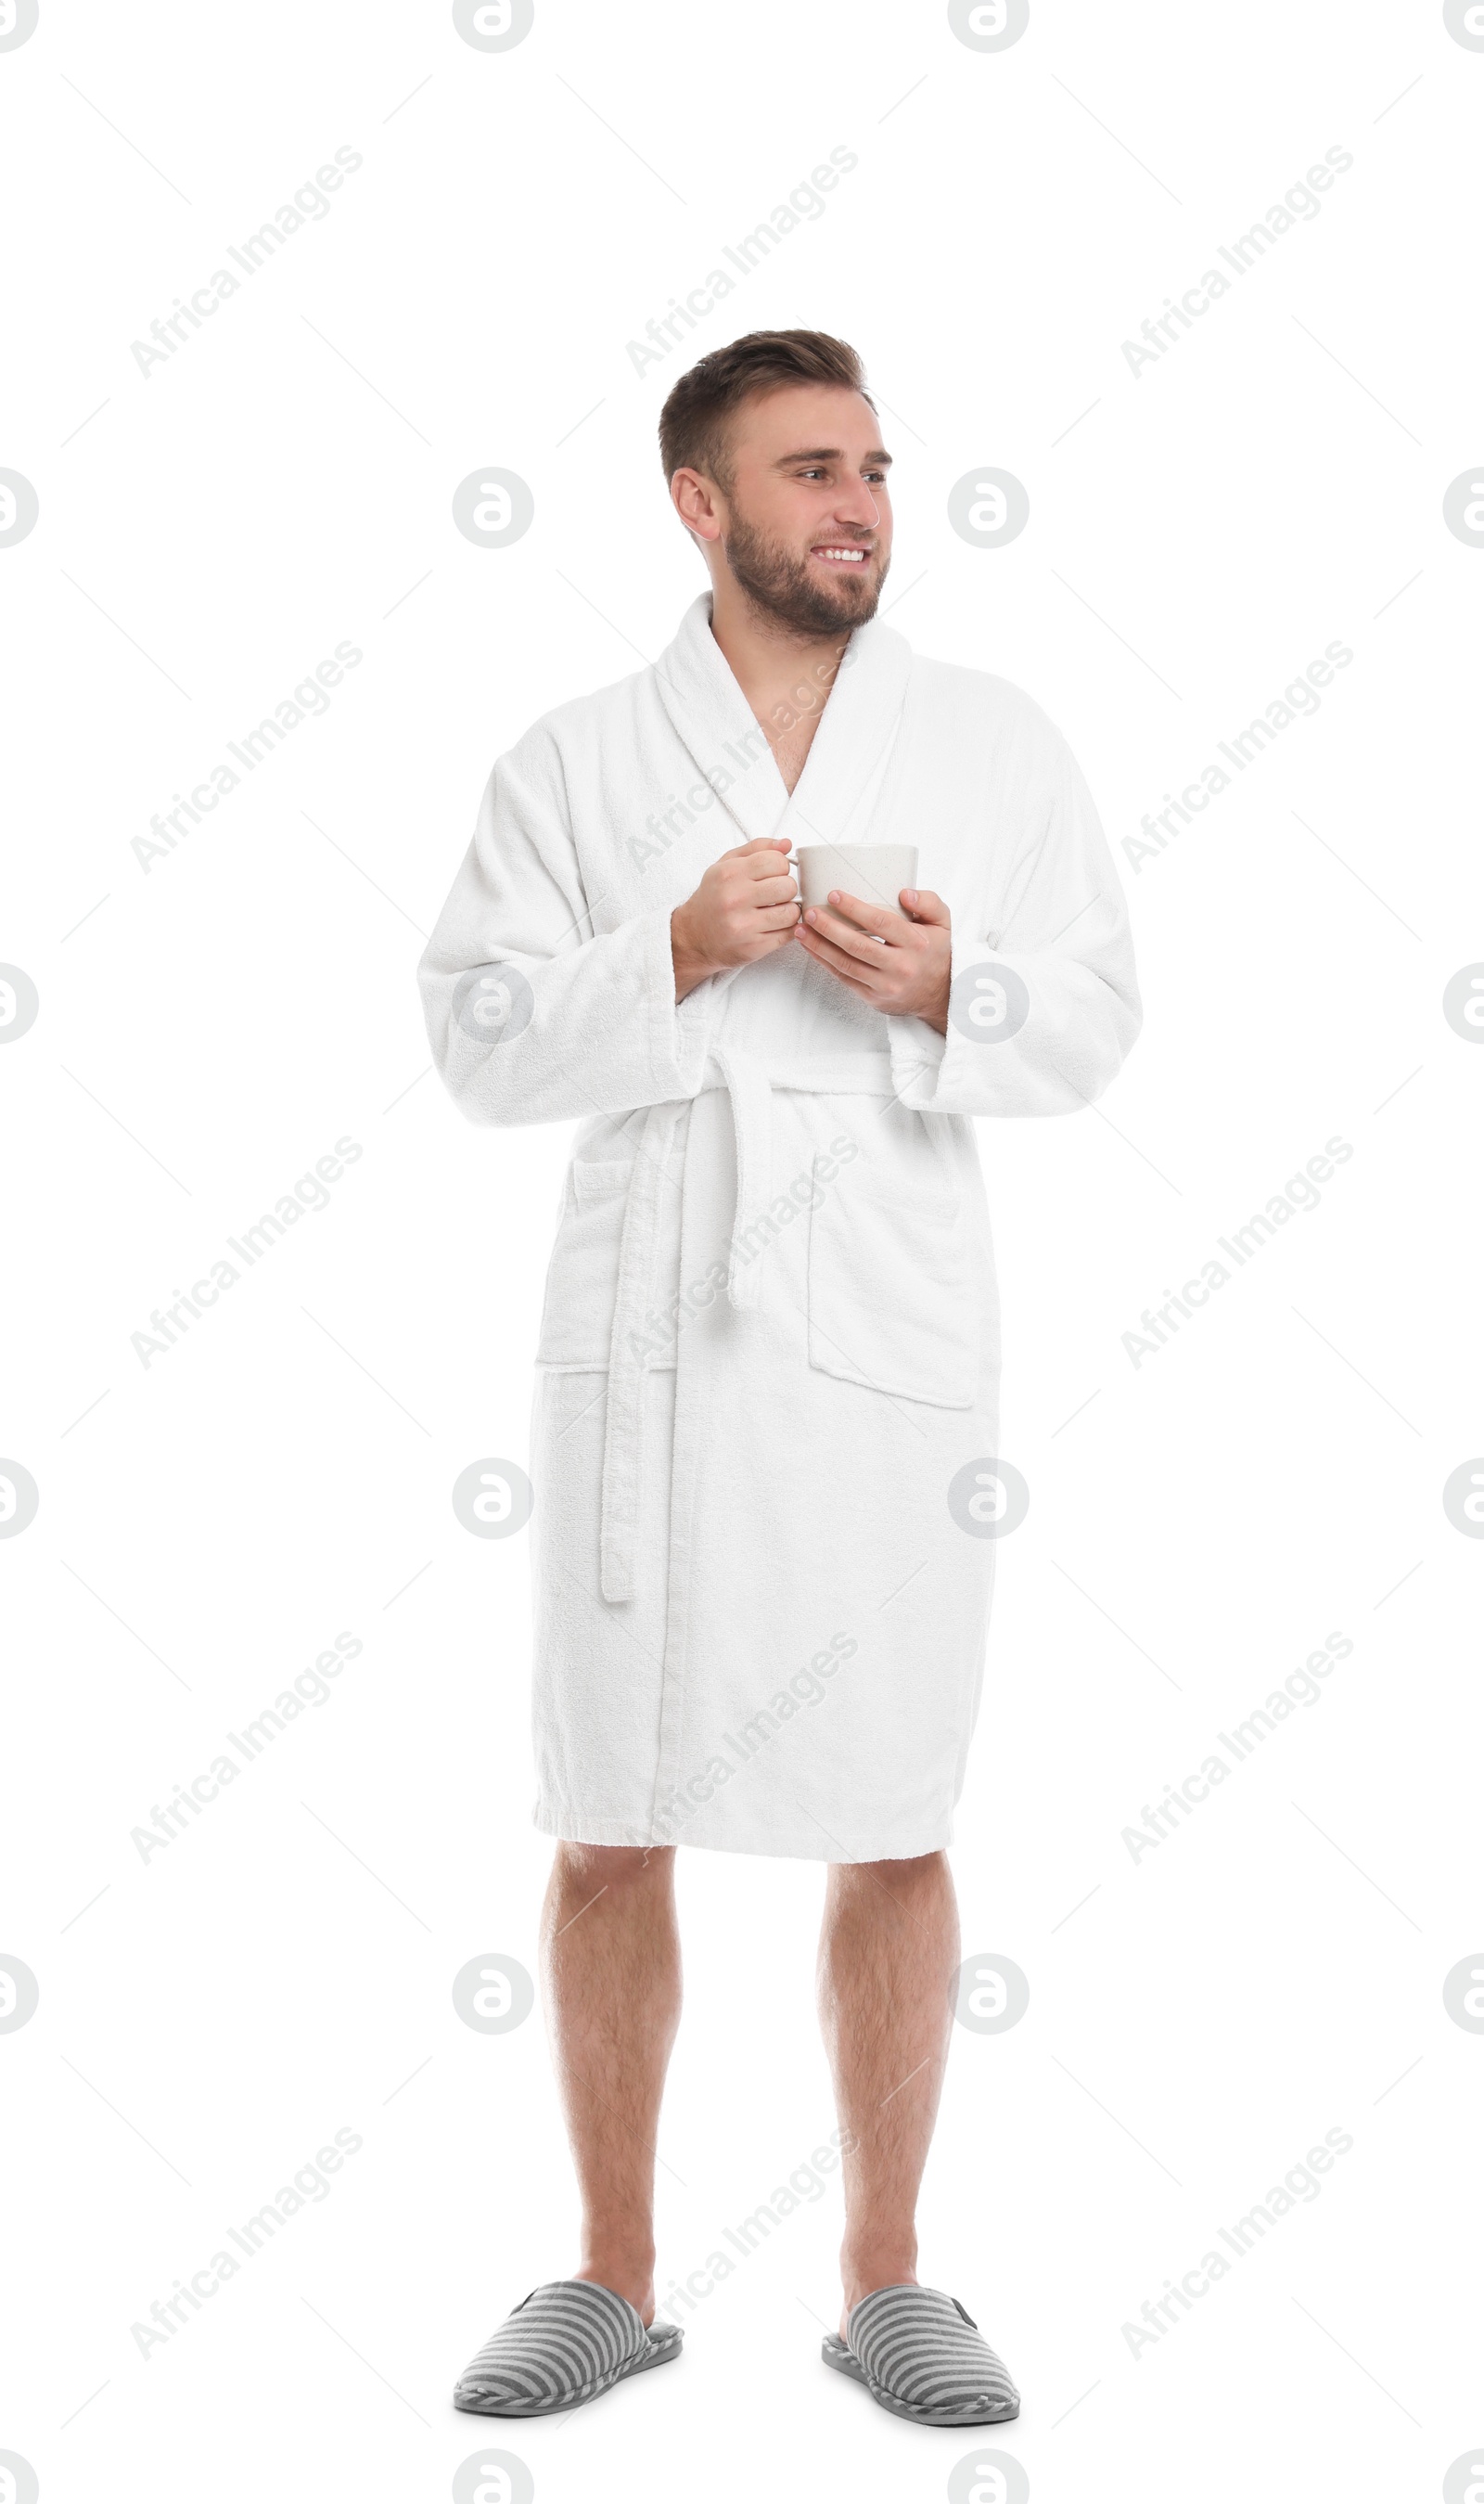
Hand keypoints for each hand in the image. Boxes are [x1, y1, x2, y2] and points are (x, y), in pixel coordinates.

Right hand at [671, 837, 799, 999]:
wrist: (693, 936)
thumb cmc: (713, 898)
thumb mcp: (726, 865)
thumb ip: (757, 849)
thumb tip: (786, 844)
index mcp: (729, 874)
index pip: (777, 861)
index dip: (781, 867)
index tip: (773, 874)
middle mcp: (735, 899)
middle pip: (788, 886)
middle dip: (786, 889)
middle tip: (776, 894)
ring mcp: (744, 926)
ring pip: (791, 912)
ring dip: (788, 911)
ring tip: (775, 910)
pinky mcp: (752, 947)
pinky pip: (787, 934)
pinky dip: (785, 929)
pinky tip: (772, 925)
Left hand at [796, 887, 951, 1033]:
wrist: (941, 995)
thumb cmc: (937, 952)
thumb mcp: (943, 923)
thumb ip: (928, 902)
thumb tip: (904, 893)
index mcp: (916, 944)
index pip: (881, 923)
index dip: (855, 909)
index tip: (834, 894)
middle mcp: (900, 967)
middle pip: (858, 945)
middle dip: (829, 928)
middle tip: (811, 912)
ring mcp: (885, 985)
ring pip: (846, 964)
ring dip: (820, 946)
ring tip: (802, 930)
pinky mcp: (873, 998)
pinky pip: (844, 978)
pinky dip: (825, 962)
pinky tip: (812, 948)